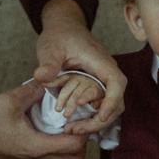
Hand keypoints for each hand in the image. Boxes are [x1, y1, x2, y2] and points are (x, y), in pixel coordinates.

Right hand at [0, 81, 87, 158]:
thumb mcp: (10, 100)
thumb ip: (33, 90)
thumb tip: (49, 82)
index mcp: (36, 146)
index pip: (74, 147)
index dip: (83, 131)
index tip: (80, 116)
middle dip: (82, 147)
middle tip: (77, 126)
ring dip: (70, 151)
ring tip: (65, 129)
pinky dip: (56, 151)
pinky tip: (48, 131)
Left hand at [34, 0, 125, 132]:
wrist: (63, 28)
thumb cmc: (59, 36)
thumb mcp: (50, 48)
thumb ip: (48, 63)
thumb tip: (41, 77)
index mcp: (101, 61)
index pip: (116, 82)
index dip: (112, 101)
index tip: (101, 116)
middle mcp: (107, 72)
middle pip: (116, 101)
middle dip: (100, 120)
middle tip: (75, 130)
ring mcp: (104, 80)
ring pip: (110, 107)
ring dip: (94, 121)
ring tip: (71, 129)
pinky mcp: (98, 86)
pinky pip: (101, 105)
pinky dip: (91, 117)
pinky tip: (74, 123)